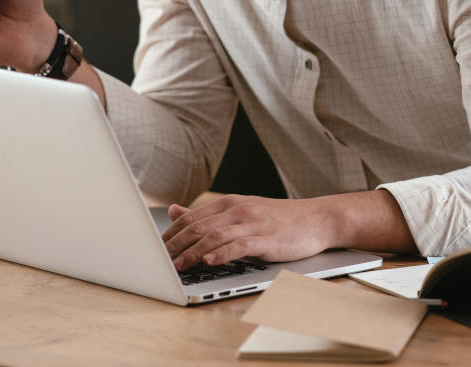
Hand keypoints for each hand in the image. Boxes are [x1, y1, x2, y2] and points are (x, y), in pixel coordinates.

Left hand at [162, 195, 332, 269]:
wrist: (317, 219)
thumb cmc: (278, 219)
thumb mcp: (241, 212)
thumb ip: (207, 215)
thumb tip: (174, 211)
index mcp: (229, 203)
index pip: (191, 218)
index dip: (169, 235)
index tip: (153, 251)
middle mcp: (238, 210)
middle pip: (198, 226)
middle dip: (175, 245)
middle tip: (157, 261)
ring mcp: (253, 223)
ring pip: (215, 236)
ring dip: (193, 252)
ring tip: (177, 266)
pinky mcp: (267, 239)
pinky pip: (240, 246)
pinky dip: (222, 253)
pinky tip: (210, 261)